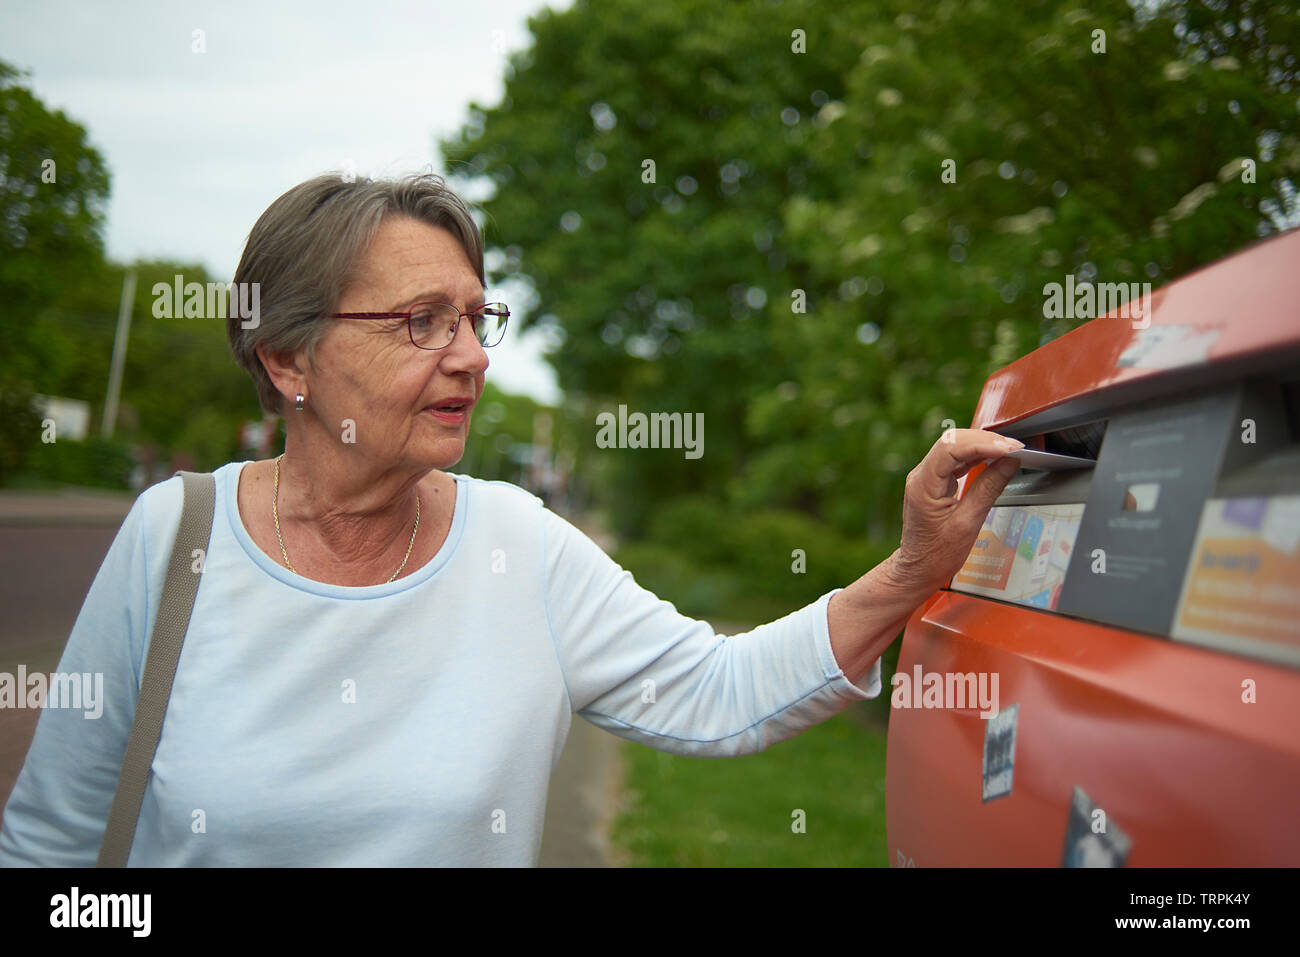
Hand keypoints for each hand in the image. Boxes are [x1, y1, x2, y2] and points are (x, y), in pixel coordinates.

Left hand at [893, 429, 1023, 591]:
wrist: (919, 568)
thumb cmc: (937, 553)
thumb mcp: (969, 523)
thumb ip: (989, 488)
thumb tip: (1009, 462)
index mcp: (923, 485)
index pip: (951, 448)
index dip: (982, 444)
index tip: (1008, 448)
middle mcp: (921, 476)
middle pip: (952, 441)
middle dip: (985, 440)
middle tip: (1014, 447)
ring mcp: (926, 477)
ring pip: (954, 446)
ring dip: (982, 445)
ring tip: (1009, 450)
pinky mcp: (934, 481)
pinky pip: (955, 459)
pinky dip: (977, 455)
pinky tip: (994, 457)